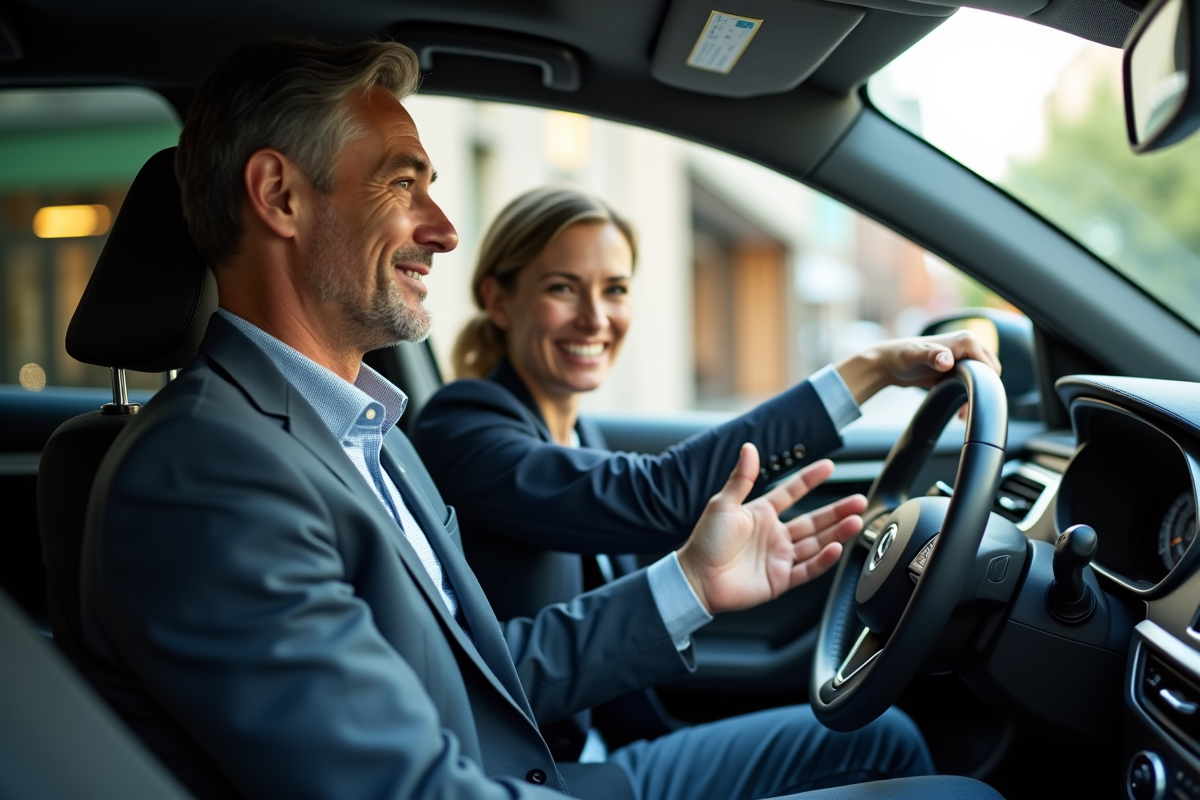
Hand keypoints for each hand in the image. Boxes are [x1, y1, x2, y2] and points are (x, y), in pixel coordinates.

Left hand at [676, 445, 865, 614]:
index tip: (828, 466)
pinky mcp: (780, 580)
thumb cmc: (705, 541)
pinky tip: (836, 548)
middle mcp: (774, 535)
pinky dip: (823, 560)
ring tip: (855, 521)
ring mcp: (779, 557)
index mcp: (761, 514)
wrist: (696, 579)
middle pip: (813, 520)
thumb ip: (741, 478)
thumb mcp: (723, 504)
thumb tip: (749, 448)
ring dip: (836, 532)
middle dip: (836, 510)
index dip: (810, 479)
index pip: (792, 492)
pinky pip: (808, 568)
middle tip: (858, 500)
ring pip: (816, 543)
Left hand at [834, 331, 1000, 405]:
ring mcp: (963, 357)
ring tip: (961, 412)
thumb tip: (947, 361)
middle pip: (990, 372)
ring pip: (983, 378)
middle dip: (982, 390)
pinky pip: (972, 382)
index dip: (984, 383)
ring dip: (976, 394)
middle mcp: (968, 346)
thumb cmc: (899, 357)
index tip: (971, 399)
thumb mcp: (914, 356)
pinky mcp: (957, 368)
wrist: (888, 364)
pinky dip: (969, 395)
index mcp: (966, 340)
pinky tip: (958, 410)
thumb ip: (931, 356)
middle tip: (965, 408)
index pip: (989, 365)